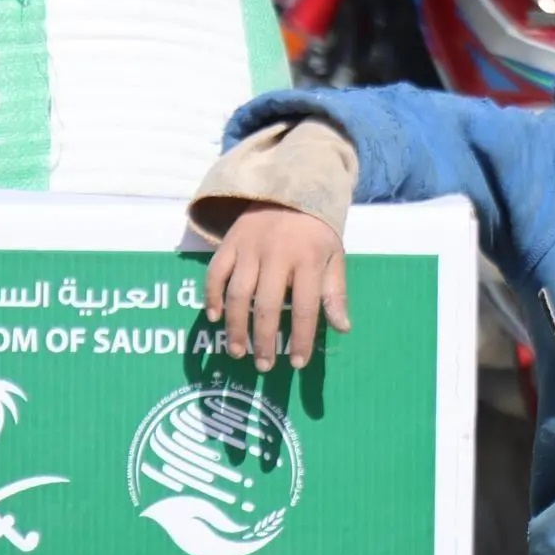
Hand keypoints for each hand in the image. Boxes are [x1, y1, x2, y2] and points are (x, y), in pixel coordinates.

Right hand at [205, 204, 349, 372]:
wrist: (289, 188)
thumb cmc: (315, 230)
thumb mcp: (334, 256)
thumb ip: (335, 292)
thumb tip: (342, 328)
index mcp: (308, 259)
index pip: (306, 307)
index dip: (301, 338)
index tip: (297, 363)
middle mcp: (277, 254)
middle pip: (268, 305)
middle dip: (264, 340)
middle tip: (263, 366)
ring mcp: (249, 248)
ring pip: (238, 293)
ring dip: (235, 326)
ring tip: (237, 351)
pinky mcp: (229, 242)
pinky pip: (216, 273)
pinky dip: (212, 296)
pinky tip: (215, 317)